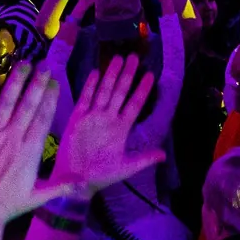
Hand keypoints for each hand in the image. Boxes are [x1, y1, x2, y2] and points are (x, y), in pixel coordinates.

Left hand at [0, 67, 70, 224]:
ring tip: (23, 63)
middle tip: (44, 64)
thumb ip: (60, 186)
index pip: (44, 117)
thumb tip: (83, 181)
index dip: (50, 97)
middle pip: (28, 104)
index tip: (55, 82)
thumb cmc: (8, 205)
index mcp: (31, 150)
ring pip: (7, 102)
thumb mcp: (38, 196)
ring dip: (16, 81)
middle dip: (37, 82)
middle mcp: (13, 138)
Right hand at [49, 56, 163, 193]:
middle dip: (127, 75)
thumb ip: (144, 159)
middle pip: (120, 92)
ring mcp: (93, 117)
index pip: (135, 104)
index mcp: (121, 129)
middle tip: (134, 57)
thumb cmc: (101, 176)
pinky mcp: (77, 119)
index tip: (150, 75)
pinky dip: (89, 86)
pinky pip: (84, 99)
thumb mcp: (126, 167)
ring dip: (110, 75)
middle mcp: (108, 119)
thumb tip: (164, 155)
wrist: (75, 183)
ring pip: (104, 91)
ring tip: (118, 58)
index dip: (142, 90)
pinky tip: (95, 72)